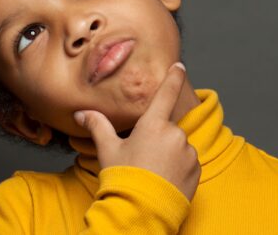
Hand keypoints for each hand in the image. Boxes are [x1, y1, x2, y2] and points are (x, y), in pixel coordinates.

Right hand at [74, 62, 199, 200]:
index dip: (173, 78)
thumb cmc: (123, 178)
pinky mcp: (196, 169)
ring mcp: (188, 152)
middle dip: (157, 138)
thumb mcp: (108, 150)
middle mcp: (174, 134)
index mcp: (153, 124)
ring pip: (178, 145)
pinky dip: (178, 167)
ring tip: (153, 172)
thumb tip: (81, 113)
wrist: (141, 212)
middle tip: (142, 158)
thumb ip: (98, 126)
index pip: (166, 94)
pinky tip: (164, 179)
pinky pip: (188, 161)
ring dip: (169, 153)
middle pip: (167, 128)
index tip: (179, 66)